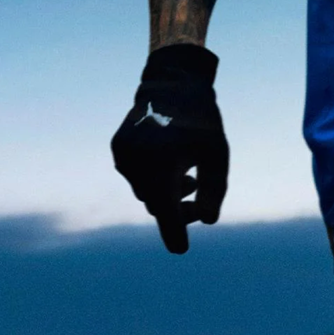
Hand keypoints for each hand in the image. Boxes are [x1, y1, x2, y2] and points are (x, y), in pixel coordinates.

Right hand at [111, 44, 228, 253]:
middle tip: (198, 203)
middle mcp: (137, 165)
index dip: (174, 233)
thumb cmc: (201, 119)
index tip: (181, 249)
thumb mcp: (216, 152)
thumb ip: (214, 188)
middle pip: (157, 203)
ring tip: (187, 179)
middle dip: (177, 208)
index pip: (167, 212)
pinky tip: (169, 161)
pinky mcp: (117, 149)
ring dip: (165, 190)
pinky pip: (135, 174)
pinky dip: (151, 175)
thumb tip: (210, 221)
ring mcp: (123, 158)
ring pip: (145, 190)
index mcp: (162, 167)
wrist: (172, 84)